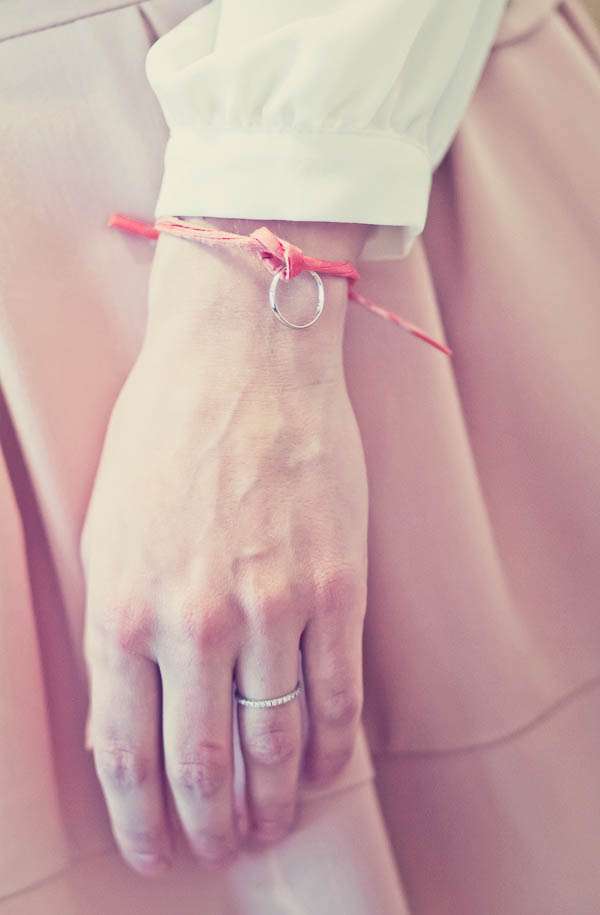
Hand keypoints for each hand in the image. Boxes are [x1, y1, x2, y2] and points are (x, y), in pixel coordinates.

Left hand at [80, 218, 369, 875]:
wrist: (245, 357)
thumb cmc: (167, 431)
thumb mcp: (107, 529)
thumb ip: (118, 627)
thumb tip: (132, 713)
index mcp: (123, 608)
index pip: (127, 752)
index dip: (142, 818)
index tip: (157, 849)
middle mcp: (194, 622)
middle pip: (201, 767)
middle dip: (206, 827)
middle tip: (215, 849)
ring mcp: (272, 607)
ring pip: (273, 747)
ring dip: (270, 803)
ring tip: (268, 826)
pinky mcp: (335, 586)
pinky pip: (336, 698)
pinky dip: (328, 752)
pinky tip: (322, 772)